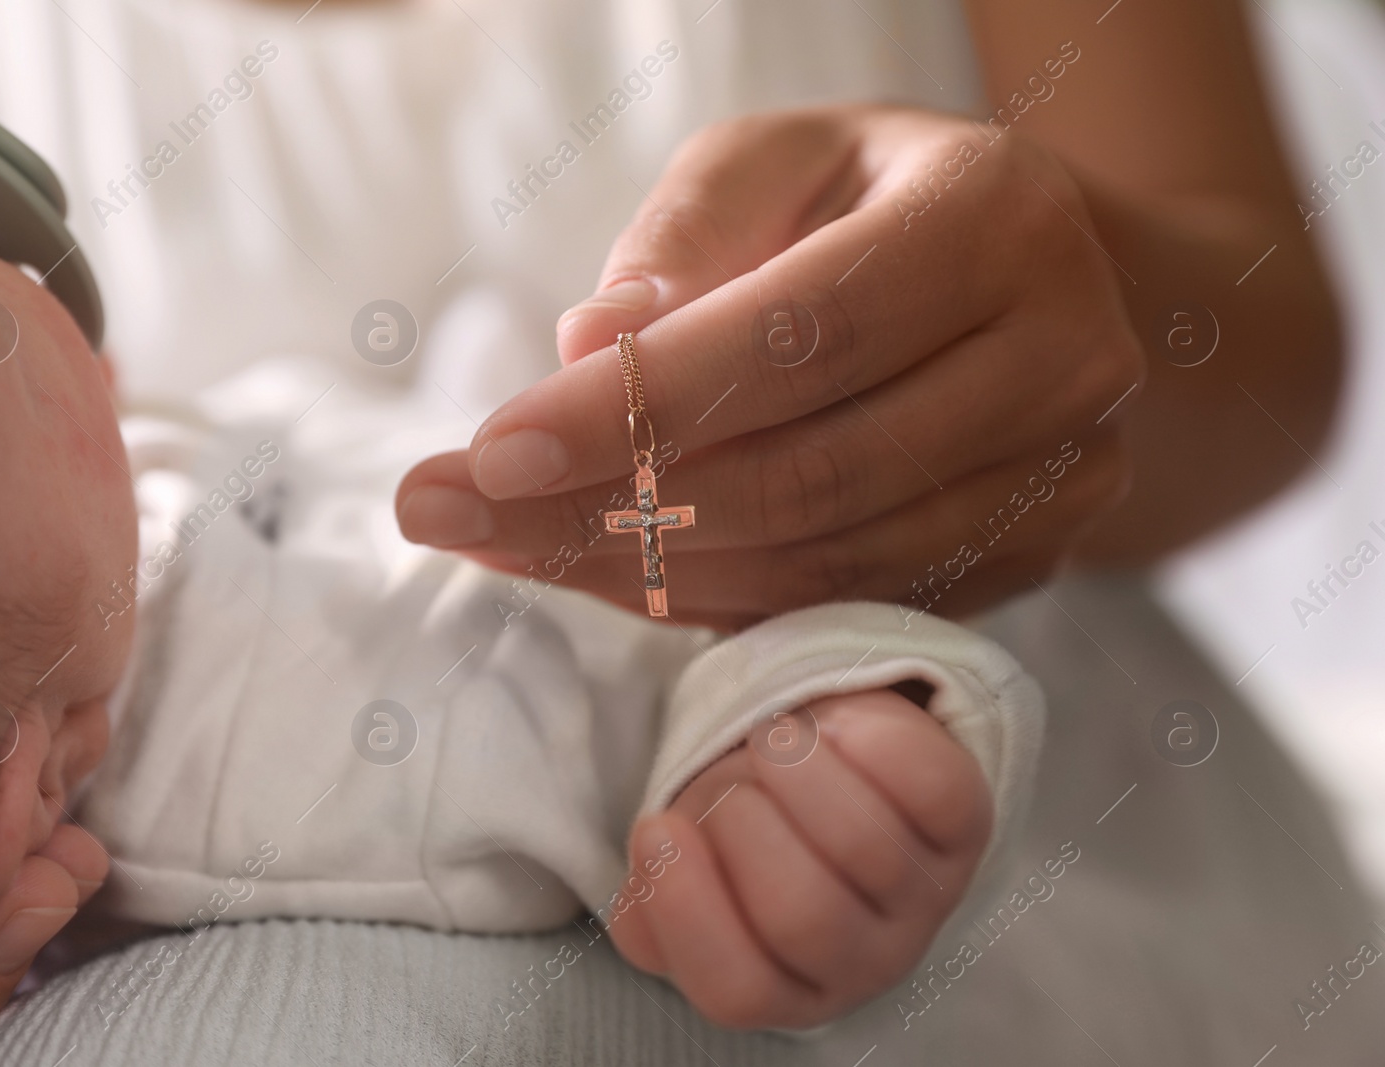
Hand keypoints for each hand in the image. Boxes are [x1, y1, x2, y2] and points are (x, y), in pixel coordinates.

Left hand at [397, 106, 1142, 628]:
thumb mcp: (778, 160)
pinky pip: (847, 605)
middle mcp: (1060, 358)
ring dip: (647, 572)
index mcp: (996, 221)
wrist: (1034, 281)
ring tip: (512, 546)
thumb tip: (590, 345)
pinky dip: (715, 603)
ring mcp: (1060, 476)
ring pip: (825, 561)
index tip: (491, 453)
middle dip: (611, 508)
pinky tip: (613, 575)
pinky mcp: (1033, 557)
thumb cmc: (876, 201)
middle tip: (458, 518)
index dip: (639, 406)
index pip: (799, 335)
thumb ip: (687, 232)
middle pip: (809, 472)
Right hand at [607, 689, 989, 1029]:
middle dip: (739, 820)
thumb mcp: (690, 874)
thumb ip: (653, 895)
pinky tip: (836, 723)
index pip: (737, 988)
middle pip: (803, 914)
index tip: (658, 827)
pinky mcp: (968, 827)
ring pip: (865, 846)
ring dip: (796, 766)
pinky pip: (936, 788)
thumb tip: (655, 865)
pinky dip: (875, 739)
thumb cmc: (747, 832)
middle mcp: (867, 961)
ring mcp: (926, 896)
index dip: (689, 910)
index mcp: (786, 987)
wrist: (830, 771)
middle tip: (729, 777)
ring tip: (772, 736)